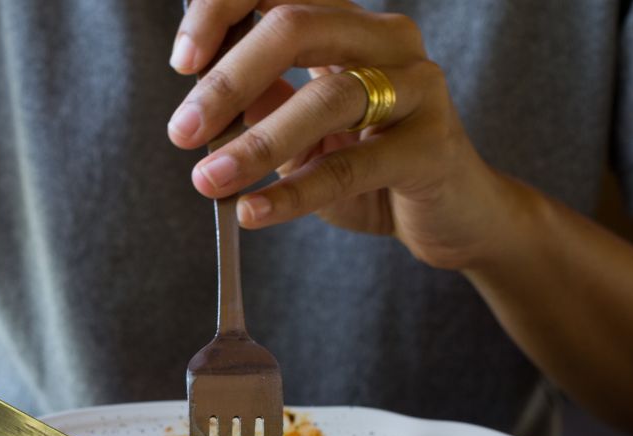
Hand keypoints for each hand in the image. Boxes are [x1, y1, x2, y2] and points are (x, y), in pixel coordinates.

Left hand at [168, 0, 509, 270]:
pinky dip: (294, 193)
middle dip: (228, 78)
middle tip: (181, 131)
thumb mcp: (301, 135)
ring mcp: (418, 87)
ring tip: (208, 180)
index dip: (222, 10)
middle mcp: (386, 40)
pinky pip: (352, 168)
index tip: (181, 61)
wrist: (451, 218)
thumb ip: (260, 105)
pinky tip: (254, 212)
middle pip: (296, 26)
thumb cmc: (370, 171)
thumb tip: (197, 94)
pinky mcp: (431, 147)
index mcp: (348, 25)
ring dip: (255, 143)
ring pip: (328, 97)